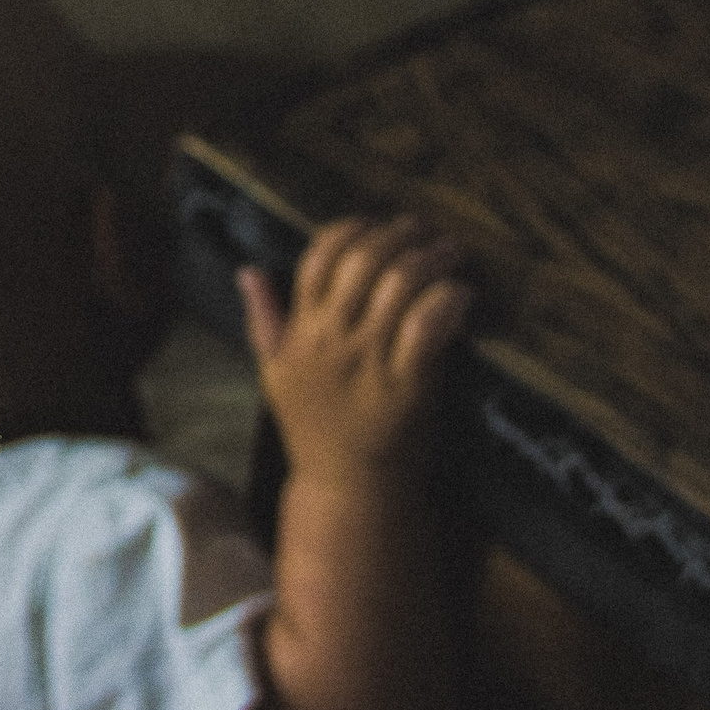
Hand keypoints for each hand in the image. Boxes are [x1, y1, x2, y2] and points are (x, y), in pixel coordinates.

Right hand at [238, 214, 470, 481]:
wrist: (345, 484)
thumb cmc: (313, 426)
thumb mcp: (275, 372)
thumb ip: (263, 319)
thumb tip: (248, 271)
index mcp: (300, 333)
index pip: (318, 258)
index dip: (351, 230)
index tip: (376, 225)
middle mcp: (331, 341)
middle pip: (363, 262)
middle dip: (399, 235)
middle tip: (424, 232)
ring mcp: (369, 362)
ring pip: (399, 285)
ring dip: (431, 258)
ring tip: (449, 253)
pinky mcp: (407, 384)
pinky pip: (428, 325)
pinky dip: (448, 299)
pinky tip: (461, 292)